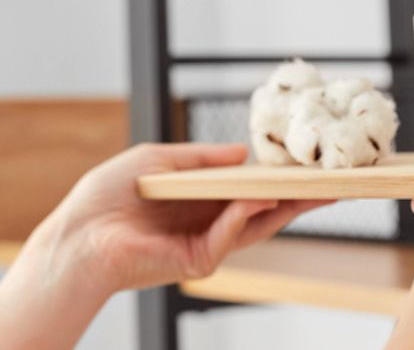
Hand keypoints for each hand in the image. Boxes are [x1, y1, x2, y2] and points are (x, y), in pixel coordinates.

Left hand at [39, 142, 330, 294]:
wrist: (77, 234)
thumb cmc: (106, 197)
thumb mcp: (157, 161)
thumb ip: (200, 157)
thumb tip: (243, 152)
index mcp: (201, 201)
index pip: (250, 190)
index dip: (279, 179)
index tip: (310, 165)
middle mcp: (208, 224)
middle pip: (265, 210)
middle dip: (300, 197)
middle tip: (336, 181)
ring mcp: (205, 245)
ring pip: (257, 226)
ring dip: (286, 206)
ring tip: (316, 188)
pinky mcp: (196, 261)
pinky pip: (229, 235)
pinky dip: (244, 214)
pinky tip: (257, 195)